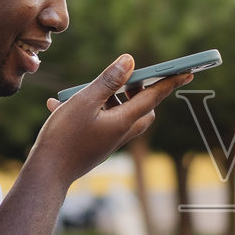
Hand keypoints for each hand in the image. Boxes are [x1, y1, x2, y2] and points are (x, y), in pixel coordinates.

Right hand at [29, 55, 190, 183]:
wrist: (47, 173)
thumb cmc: (65, 137)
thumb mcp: (85, 101)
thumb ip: (108, 81)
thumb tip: (130, 62)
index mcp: (123, 121)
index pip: (153, 97)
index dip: (169, 82)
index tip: (187, 72)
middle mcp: (121, 133)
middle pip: (141, 109)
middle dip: (137, 91)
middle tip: (124, 77)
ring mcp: (108, 141)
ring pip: (120, 115)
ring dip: (109, 99)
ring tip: (84, 90)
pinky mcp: (95, 145)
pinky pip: (99, 123)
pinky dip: (88, 111)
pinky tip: (57, 104)